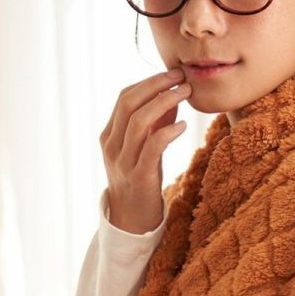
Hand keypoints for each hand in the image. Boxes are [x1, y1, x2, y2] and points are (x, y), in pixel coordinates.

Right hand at [100, 67, 191, 233]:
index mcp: (109, 135)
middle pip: (129, 103)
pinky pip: (152, 148)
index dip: (148, 82)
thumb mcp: (144, 149)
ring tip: (185, 94)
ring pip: (139, 122)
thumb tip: (173, 95)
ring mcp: (123, 162)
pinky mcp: (139, 177)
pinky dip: (168, 132)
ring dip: (164, 102)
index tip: (171, 73)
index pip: (124, 98)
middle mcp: (112, 146)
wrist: (131, 221)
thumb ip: (155, 123)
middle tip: (180, 77)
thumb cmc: (141, 181)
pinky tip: (183, 126)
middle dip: (156, 85)